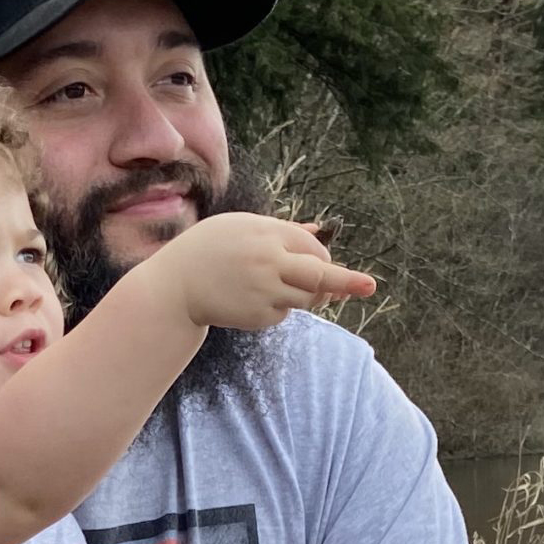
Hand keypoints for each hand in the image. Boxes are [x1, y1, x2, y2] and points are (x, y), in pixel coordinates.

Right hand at [163, 213, 376, 332]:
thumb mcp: (243, 227)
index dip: (323, 257)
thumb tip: (320, 229)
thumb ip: (282, 230)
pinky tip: (249, 300)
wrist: (175, 286)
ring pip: (306, 298)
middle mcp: (269, 261)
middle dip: (345, 282)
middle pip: (320, 274)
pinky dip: (278, 308)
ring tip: (278, 287)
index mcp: (267, 233)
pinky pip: (282, 312)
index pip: (312, 246)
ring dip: (309, 296)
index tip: (341, 269)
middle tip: (368, 286)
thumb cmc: (208, 250)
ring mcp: (264, 291)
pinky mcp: (258, 316)